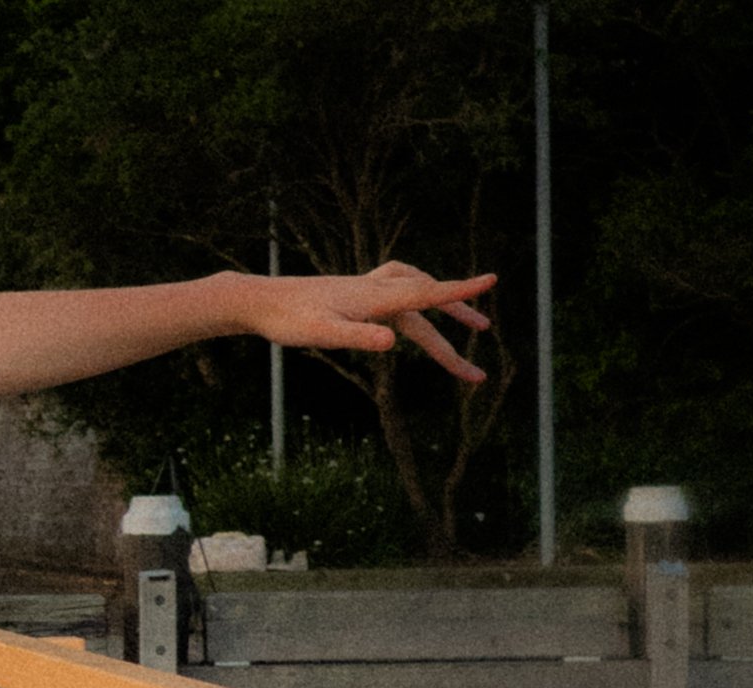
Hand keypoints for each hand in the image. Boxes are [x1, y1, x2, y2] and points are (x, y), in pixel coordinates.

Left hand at [246, 260, 496, 383]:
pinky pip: (398, 291)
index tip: (492, 279)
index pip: (427, 294)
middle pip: (427, 303)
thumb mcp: (323, 334)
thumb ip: (357, 338)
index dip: (460, 290)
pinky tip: (413, 308)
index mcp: (375, 299)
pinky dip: (416, 295)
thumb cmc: (288, 320)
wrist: (260, 300)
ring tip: (469, 323)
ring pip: (416, 295)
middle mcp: (375, 289)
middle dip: (459, 320)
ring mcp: (365, 290)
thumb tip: (393, 343)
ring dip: (443, 307)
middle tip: (484, 342)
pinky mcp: (354, 294)